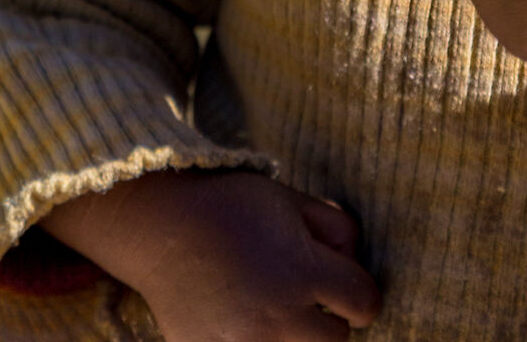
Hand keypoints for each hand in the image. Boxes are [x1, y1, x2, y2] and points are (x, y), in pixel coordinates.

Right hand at [41, 167, 379, 340]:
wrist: (162, 228)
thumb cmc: (233, 206)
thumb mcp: (292, 199)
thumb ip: (338, 228)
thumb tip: (355, 261)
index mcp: (301, 272)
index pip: (364, 303)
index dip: (360, 292)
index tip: (346, 286)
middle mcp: (277, 318)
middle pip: (337, 341)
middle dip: (330, 320)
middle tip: (307, 299)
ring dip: (296, 338)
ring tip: (274, 310)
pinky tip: (246, 323)